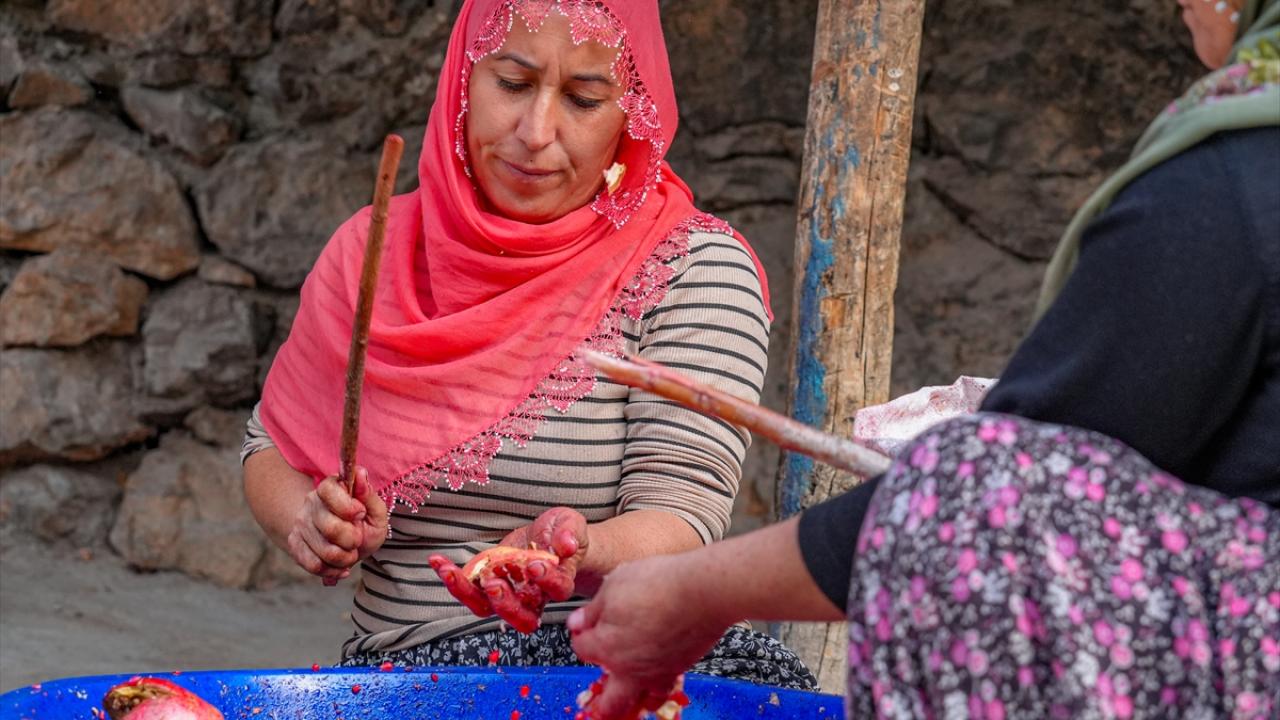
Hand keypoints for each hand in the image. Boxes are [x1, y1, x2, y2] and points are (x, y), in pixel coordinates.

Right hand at [285, 466, 388, 583]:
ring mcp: (301, 525)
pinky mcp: (294, 544)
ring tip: (350, 553)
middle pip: (330, 527)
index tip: (360, 514)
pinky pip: (313, 565)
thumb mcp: (375, 512)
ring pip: (323, 550)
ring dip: (345, 558)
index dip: (347, 506)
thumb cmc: (364, 526)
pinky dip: (332, 570)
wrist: (347, 545)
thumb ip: (369, 495)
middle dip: (352, 539)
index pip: (328, 490)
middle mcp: (311, 503)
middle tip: (357, 539)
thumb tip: (360, 473)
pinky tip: (340, 566)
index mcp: (331, 488)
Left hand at [429, 506, 587, 631]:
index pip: (557, 590)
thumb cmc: (562, 533)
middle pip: (520, 616)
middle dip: (505, 604)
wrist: (549, 538)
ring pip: (487, 608)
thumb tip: (566, 546)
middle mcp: (533, 598)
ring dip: (466, 593)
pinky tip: (438, 561)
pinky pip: (468, 590)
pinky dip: (451, 577)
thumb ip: (569, 533)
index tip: (536, 565)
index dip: (548, 581)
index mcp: (559, 583)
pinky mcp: (487, 585)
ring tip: (449, 572)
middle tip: (493, 582)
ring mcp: (508, 594)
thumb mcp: (570, 524)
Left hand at [568, 554, 728, 719]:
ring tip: (633, 690)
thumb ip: (593, 611)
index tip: (584, 626)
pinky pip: (667, 684)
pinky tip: (660, 666)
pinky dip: (661, 681)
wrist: (704, 591)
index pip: (581, 649)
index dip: (581, 634)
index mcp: (606, 649)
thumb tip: (578, 623)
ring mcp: (659, 672)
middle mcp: (631, 669)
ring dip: (636, 698)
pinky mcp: (682, 666)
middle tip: (597, 701)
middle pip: (610, 703)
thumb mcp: (614, 586)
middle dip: (601, 704)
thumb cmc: (660, 585)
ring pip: (644, 700)